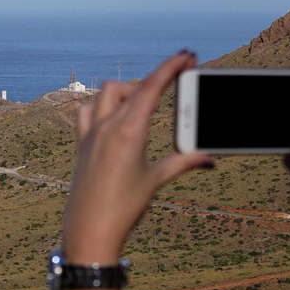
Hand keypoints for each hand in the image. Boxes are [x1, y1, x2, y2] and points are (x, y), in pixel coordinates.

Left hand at [62, 51, 213, 263]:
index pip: (151, 87)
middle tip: (174, 81)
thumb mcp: (155, 181)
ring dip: (125, 92)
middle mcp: (106, 128)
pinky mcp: (81, 145)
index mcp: (128, 132)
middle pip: (131, 87)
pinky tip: (115, 119)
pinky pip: (87, 112)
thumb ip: (183, 163)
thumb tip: (209, 158)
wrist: (88, 233)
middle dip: (154, 79)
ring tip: (144, 104)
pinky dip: (101, 107)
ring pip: (104, 94)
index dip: (170, 67)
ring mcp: (90, 135)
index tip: (187, 56)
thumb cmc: (122, 209)